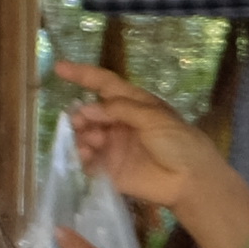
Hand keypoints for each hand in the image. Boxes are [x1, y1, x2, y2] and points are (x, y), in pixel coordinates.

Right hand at [50, 59, 242, 230]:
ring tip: (90, 142)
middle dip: (81, 114)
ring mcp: (114, 145)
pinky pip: (87, 159)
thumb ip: (119, 109)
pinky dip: (82, 156)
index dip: (82, 75)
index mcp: (134, 104)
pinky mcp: (110, 168)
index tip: (59, 67)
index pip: (104, 84)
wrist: (189, 180)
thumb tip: (86, 109)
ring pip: (85, 134)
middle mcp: (120, 122)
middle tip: (80, 121)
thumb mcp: (153, 117)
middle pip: (90, 111)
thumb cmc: (179, 142)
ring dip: (81, 135)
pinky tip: (86, 156)